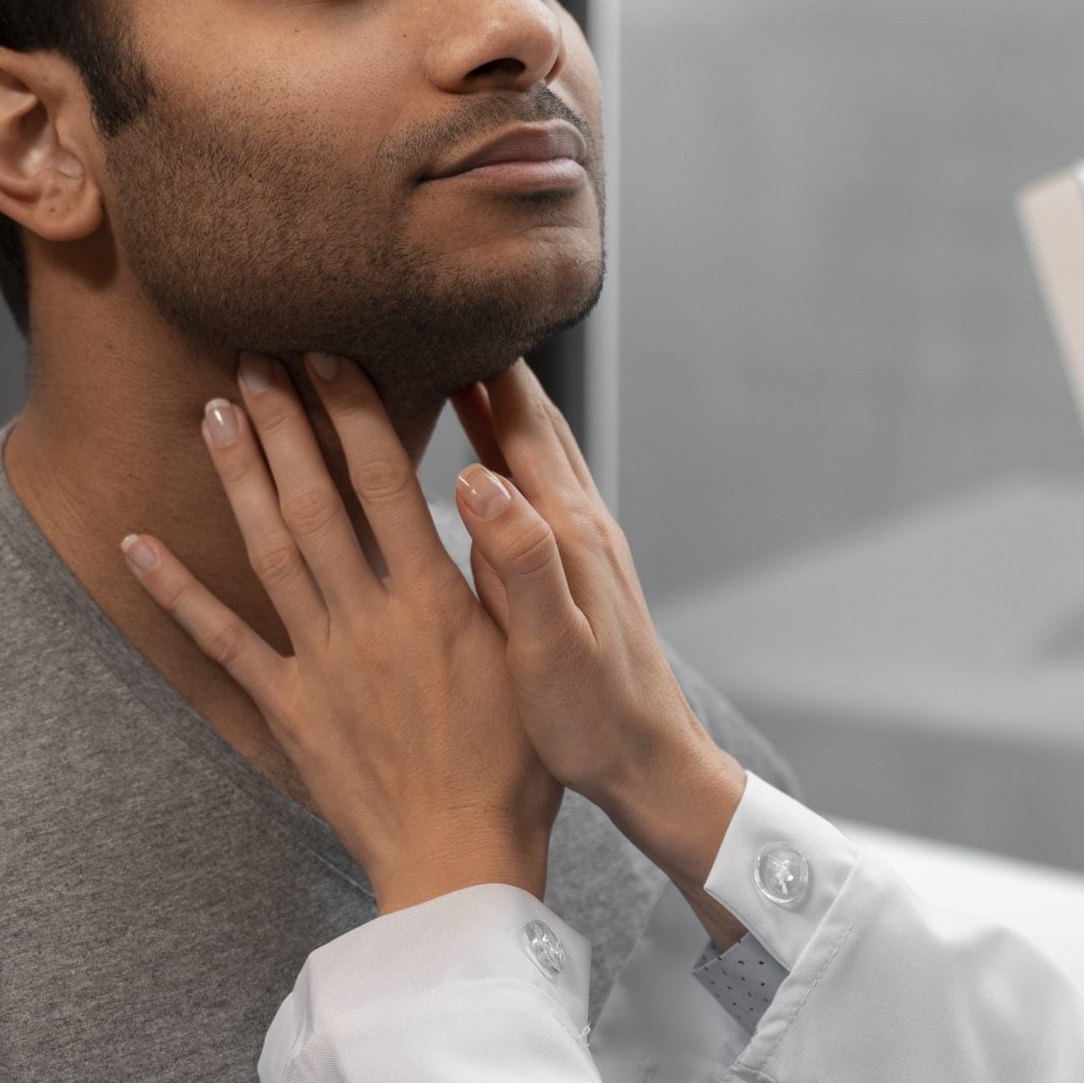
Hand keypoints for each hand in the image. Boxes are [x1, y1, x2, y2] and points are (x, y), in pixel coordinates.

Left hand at [120, 353, 560, 914]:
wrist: (461, 858)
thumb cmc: (518, 763)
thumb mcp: (535, 657)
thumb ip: (508, 571)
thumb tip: (490, 487)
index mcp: (432, 600)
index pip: (385, 482)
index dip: (354, 411)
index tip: (330, 353)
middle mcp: (368, 619)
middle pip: (315, 501)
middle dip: (282, 423)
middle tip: (252, 357)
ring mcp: (320, 663)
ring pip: (270, 550)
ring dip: (239, 476)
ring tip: (214, 411)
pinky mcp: (288, 710)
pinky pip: (221, 642)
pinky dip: (175, 591)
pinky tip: (137, 544)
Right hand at [447, 364, 747, 900]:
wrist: (651, 765)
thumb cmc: (594, 718)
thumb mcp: (549, 646)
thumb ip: (519, 560)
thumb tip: (477, 476)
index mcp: (569, 533)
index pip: (524, 425)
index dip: (481, 368)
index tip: (432, 317)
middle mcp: (582, 525)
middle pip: (535, 424)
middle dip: (488, 372)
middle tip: (435, 324)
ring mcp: (584, 547)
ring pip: (540, 454)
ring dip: (500, 410)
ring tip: (454, 372)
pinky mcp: (578, 574)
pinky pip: (538, 493)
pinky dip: (509, 460)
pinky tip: (482, 471)